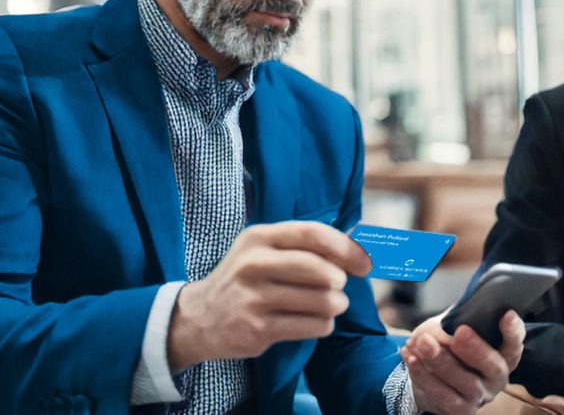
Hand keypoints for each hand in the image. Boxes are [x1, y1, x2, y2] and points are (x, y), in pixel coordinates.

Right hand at [166, 221, 371, 370]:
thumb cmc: (245, 280)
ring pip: (320, 301)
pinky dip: (323, 325)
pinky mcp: (258, 329)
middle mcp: (254, 265)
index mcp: (259, 238)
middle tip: (340, 287)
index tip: (364, 262)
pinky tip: (316, 322)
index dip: (345, 248)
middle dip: (340, 280)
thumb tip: (358, 249)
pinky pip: (311, 326)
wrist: (199, 318)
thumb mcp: (263, 251)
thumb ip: (303, 247)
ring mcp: (254, 298)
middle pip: (319, 269)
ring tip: (330, 305)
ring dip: (335, 306)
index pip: (312, 234)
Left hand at [402, 310, 524, 413]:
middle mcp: (496, 378)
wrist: (429, 377)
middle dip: (475, 349)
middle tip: (459, 333)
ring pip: (465, 382)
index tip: (506, 314)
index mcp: (502, 355)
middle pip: (493, 366)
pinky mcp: (459, 410)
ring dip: (441, 361)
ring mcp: (479, 396)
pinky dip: (424, 375)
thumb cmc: (447, 346)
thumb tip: (464, 302)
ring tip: (422, 342)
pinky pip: (442, 395)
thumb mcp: (455, 326)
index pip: (514, 344)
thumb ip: (461, 316)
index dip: (513, 332)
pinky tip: (411, 357)